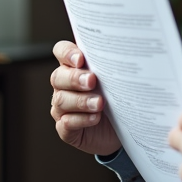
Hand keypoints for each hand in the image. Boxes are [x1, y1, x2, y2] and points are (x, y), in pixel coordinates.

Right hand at [49, 40, 120, 156]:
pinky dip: (81, 120)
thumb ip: (111, 66)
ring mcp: (62, 109)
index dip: (66, 53)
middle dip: (74, 78)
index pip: (61, 52)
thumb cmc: (118, 99)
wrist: (123, 129)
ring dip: (81, 101)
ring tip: (99, 103)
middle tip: (91, 81)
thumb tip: (120, 53)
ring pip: (61, 100)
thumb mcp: (116, 80)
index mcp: (74, 68)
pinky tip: (95, 118)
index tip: (80, 59)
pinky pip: (66, 123)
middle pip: (58, 77)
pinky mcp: (66, 129)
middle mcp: (64, 86)